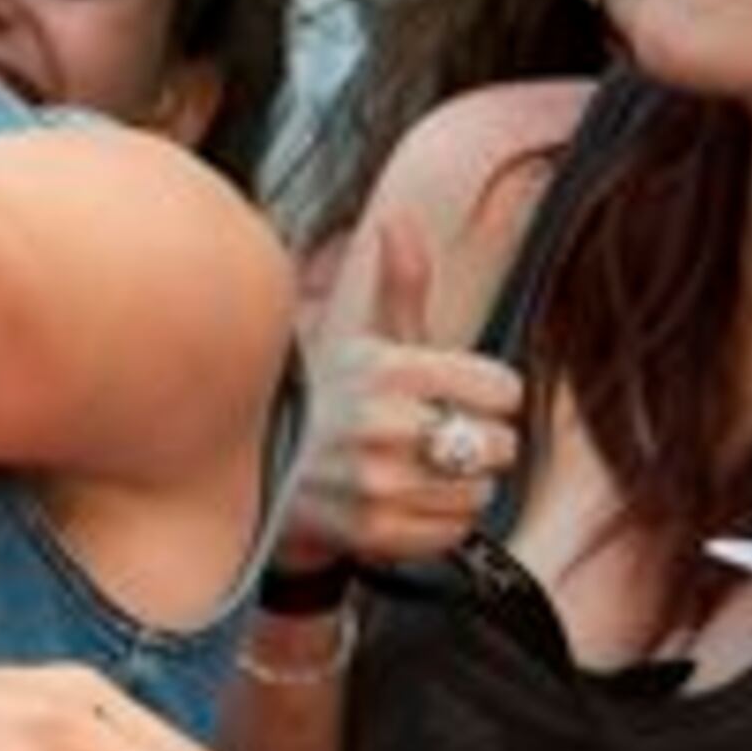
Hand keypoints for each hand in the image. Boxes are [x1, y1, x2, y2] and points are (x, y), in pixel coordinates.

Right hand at [288, 213, 524, 566]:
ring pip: (480, 492)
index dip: (488, 392)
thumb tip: (400, 219)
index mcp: (387, 367)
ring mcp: (376, 482)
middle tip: (436, 438)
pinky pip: (452, 530)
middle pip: (500, 444)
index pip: (503, 388)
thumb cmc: (320, 400)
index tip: (457, 396)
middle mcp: (382, 424)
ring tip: (417, 471)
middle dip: (477, 442)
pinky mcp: (370, 531)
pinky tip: (404, 501)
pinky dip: (438, 521)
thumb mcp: (356, 337)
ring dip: (458, 486)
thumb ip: (399, 284)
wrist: (248, 472)